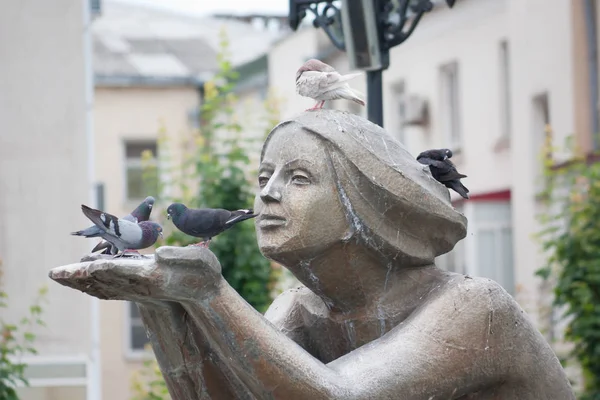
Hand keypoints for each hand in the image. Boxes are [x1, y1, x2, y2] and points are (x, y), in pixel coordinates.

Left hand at [49, 246, 222, 301]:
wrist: (206, 296)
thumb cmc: (206, 275)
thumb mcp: (200, 260)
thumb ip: (181, 256)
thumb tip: (160, 253)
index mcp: (152, 275)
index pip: (119, 271)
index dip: (97, 267)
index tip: (77, 265)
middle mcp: (140, 285)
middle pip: (102, 280)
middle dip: (77, 276)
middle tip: (53, 273)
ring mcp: (138, 290)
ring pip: (102, 286)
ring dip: (79, 281)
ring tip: (60, 275)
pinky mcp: (138, 290)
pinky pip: (110, 289)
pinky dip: (93, 285)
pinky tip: (84, 282)